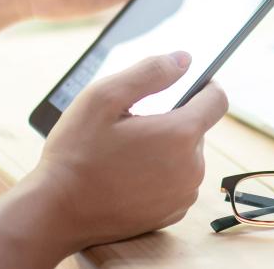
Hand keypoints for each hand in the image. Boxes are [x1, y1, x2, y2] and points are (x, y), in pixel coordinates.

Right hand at [36, 52, 227, 247]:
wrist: (56, 213)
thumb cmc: (76, 153)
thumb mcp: (103, 98)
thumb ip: (149, 72)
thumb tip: (184, 59)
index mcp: (181, 135)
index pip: (217, 100)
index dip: (206, 86)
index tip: (189, 84)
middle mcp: (192, 167)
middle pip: (197, 128)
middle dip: (173, 119)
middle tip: (135, 124)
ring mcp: (184, 194)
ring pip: (188, 155)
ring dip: (167, 147)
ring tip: (128, 152)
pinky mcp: (173, 213)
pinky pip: (178, 181)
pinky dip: (162, 173)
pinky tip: (130, 174)